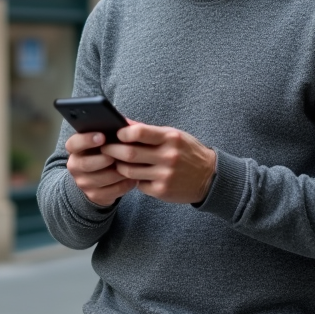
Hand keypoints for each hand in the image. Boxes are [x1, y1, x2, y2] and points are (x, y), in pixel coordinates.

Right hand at [64, 131, 137, 205]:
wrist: (98, 179)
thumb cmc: (104, 153)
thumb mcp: (102, 142)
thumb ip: (110, 132)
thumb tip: (126, 124)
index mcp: (75, 150)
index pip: (73, 143)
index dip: (86, 140)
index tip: (102, 137)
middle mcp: (75, 166)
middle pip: (85, 164)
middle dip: (103, 159)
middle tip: (116, 155)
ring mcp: (83, 183)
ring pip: (101, 179)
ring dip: (118, 172)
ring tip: (131, 166)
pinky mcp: (94, 196)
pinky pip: (112, 191)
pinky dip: (125, 184)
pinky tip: (133, 178)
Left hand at [101, 120, 216, 203]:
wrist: (210, 177)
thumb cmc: (187, 152)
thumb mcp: (173, 136)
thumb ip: (148, 130)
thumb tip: (123, 122)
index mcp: (171, 138)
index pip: (140, 132)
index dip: (123, 133)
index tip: (115, 134)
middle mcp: (168, 156)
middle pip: (129, 153)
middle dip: (112, 150)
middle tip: (104, 148)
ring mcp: (165, 175)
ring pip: (130, 171)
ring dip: (119, 166)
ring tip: (116, 162)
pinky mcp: (162, 190)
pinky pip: (139, 184)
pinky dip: (133, 179)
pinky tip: (133, 175)